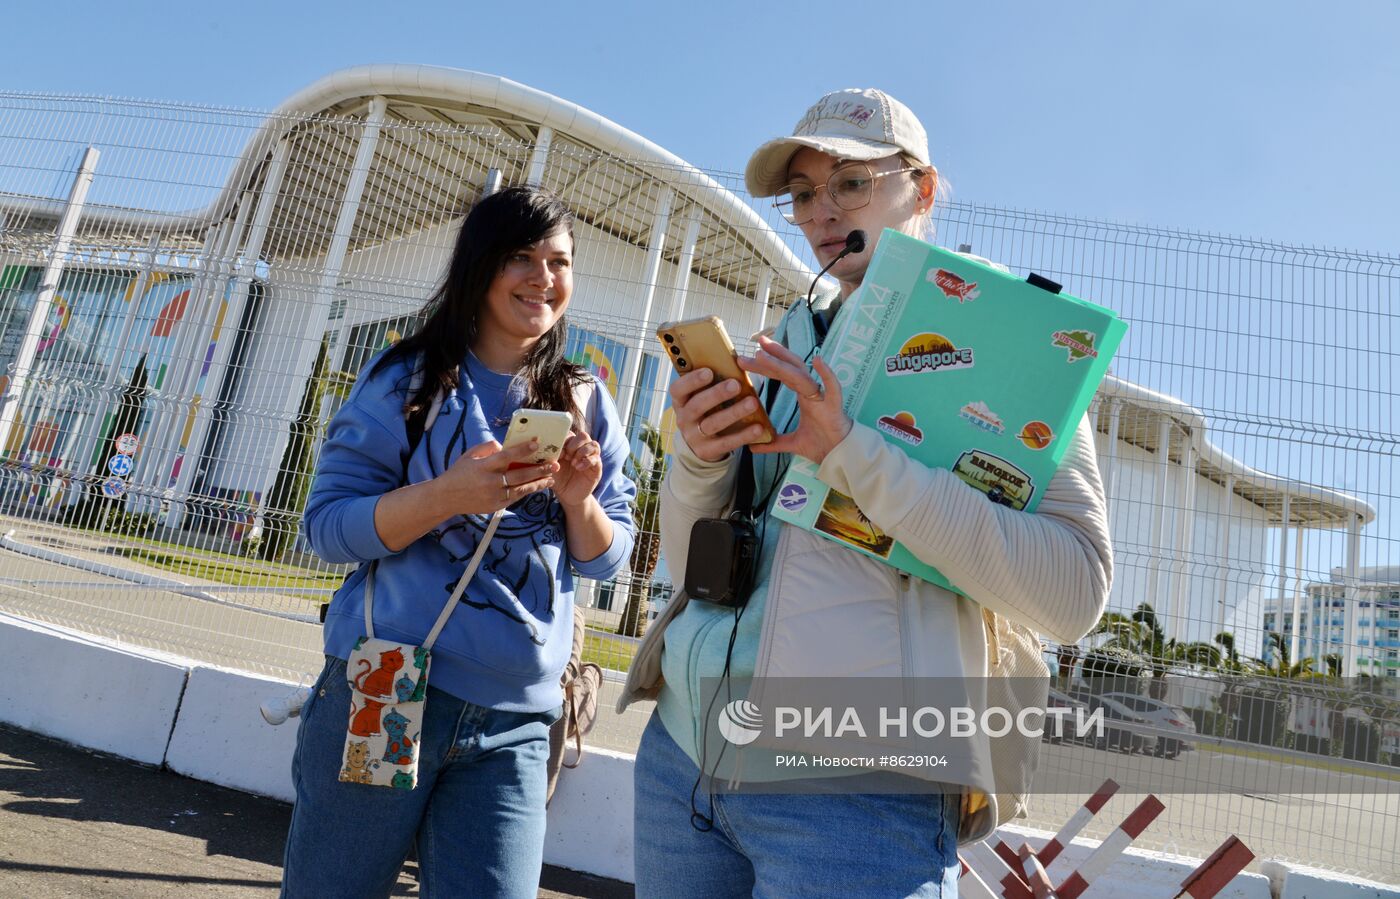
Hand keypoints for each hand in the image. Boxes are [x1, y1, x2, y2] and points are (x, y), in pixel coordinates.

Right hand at [436, 439, 556, 515]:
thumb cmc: (459, 473)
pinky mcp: (495, 506)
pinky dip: (527, 492)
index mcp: (483, 466)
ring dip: (538, 483)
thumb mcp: (470, 455)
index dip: (522, 450)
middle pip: (519, 475)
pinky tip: (537, 486)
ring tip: (551, 478)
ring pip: (521, 489)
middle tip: (554, 465)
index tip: (536, 444)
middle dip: (538, 470)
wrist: (446, 497)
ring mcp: (493, 496)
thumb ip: (488, 448)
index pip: (506, 457)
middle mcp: (490, 482)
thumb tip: (505, 446)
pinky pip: (515, 498)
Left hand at [553, 429, 602, 510]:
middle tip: (567, 456)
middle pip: (583, 436)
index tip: (558, 452)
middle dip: (574, 444)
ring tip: (573, 463)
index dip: (564, 440)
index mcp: (569, 446)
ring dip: (582, 452)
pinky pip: (596, 458)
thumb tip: (541, 449)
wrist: (568, 496)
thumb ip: (547, 458)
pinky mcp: (597, 467)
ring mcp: (590, 457)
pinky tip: (579, 468)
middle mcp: (581, 449)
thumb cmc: (558, 480)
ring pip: (593, 444)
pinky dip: (587, 461)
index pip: (569, 433)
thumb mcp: (549, 468)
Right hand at [669, 367, 768, 462]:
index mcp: (681, 401)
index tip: (708, 371)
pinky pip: (726, 443)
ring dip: (733, 413)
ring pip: (713, 424)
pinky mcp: (707, 451)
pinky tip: (758, 427)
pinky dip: (743, 435)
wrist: (702, 444)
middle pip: (696, 406)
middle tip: (736, 384)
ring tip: (752, 403)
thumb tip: (736, 363)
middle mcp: (684, 419)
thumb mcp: (702, 398)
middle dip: (716, 394)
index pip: (678, 389)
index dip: (691, 380)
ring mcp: (694, 437)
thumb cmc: (707, 411)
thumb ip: (712, 384)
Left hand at [738, 335, 851, 464]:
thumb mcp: (791, 443)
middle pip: (790, 368)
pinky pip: (832, 387)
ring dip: (782, 363)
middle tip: (756, 342)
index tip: (749, 356)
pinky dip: (826, 375)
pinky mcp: (834, 406)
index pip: (783, 374)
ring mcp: (822, 396)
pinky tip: (818, 361)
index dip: (768, 364)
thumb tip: (753, 446)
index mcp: (803, 396)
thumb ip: (773, 443)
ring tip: (764, 353)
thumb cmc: (822, 444)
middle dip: (773, 355)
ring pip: (801, 375)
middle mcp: (811, 392)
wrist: (840, 456)